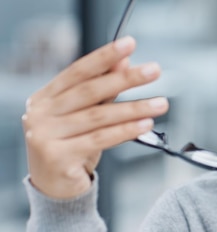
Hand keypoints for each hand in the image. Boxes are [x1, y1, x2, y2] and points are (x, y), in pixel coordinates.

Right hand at [22, 37, 168, 198]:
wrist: (54, 188)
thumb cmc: (72, 144)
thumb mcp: (86, 113)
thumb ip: (103, 87)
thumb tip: (124, 61)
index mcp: (45, 97)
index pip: (78, 71)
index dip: (105, 56)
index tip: (129, 44)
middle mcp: (40, 114)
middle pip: (90, 91)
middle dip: (126, 79)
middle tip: (154, 70)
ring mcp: (45, 136)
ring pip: (99, 116)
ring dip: (134, 108)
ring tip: (161, 103)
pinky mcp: (57, 157)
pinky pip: (100, 139)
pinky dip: (126, 130)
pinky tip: (146, 124)